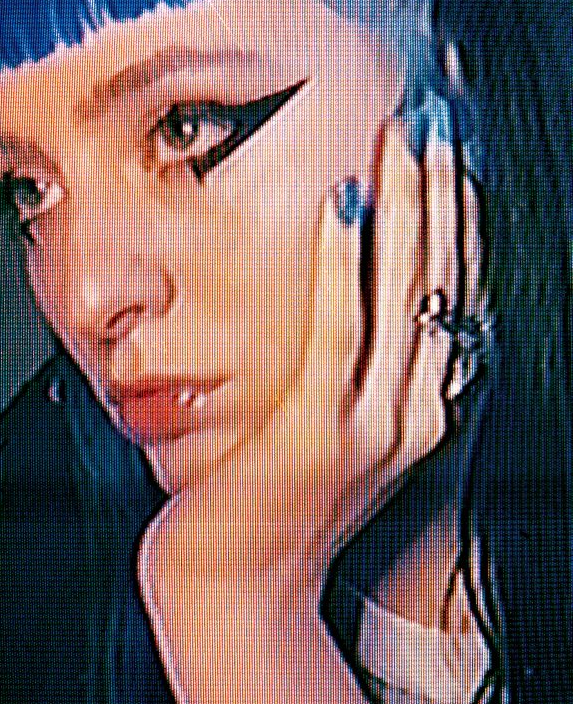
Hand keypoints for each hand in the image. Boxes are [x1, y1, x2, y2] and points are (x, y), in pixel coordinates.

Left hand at [138, 120, 459, 703]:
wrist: (240, 584)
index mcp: (428, 405)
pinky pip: (340, 331)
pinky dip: (345, 261)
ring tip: (406, 135)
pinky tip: (344, 200)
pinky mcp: (317, 432)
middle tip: (438, 119)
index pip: (458, 290)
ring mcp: (374, 426)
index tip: (455, 148)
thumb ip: (362, 364)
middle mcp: (420, 413)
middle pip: (446, 279)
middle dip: (445, 191)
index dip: (463, 215)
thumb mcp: (336, 424)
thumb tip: (362, 276)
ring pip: (406, 293)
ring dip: (410, 206)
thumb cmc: (278, 497)